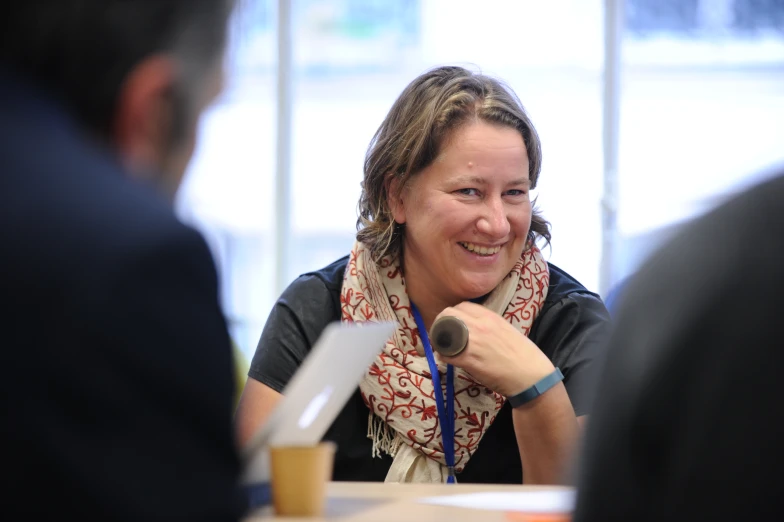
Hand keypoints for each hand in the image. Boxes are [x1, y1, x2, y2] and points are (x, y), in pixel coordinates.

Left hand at [435, 302, 554, 396]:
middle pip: (448, 315)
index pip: (462, 306)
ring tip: (442, 346)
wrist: (532, 376)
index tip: (452, 323)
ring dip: (439, 339)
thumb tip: (474, 326)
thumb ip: (489, 325)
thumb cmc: (523, 355)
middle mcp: (480, 325)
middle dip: (441, 323)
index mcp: (490, 317)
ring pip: (443, 332)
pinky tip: (445, 358)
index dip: (454, 314)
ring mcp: (473, 341)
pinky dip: (443, 355)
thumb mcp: (506, 330)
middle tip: (442, 334)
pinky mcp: (469, 359)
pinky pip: (446, 353)